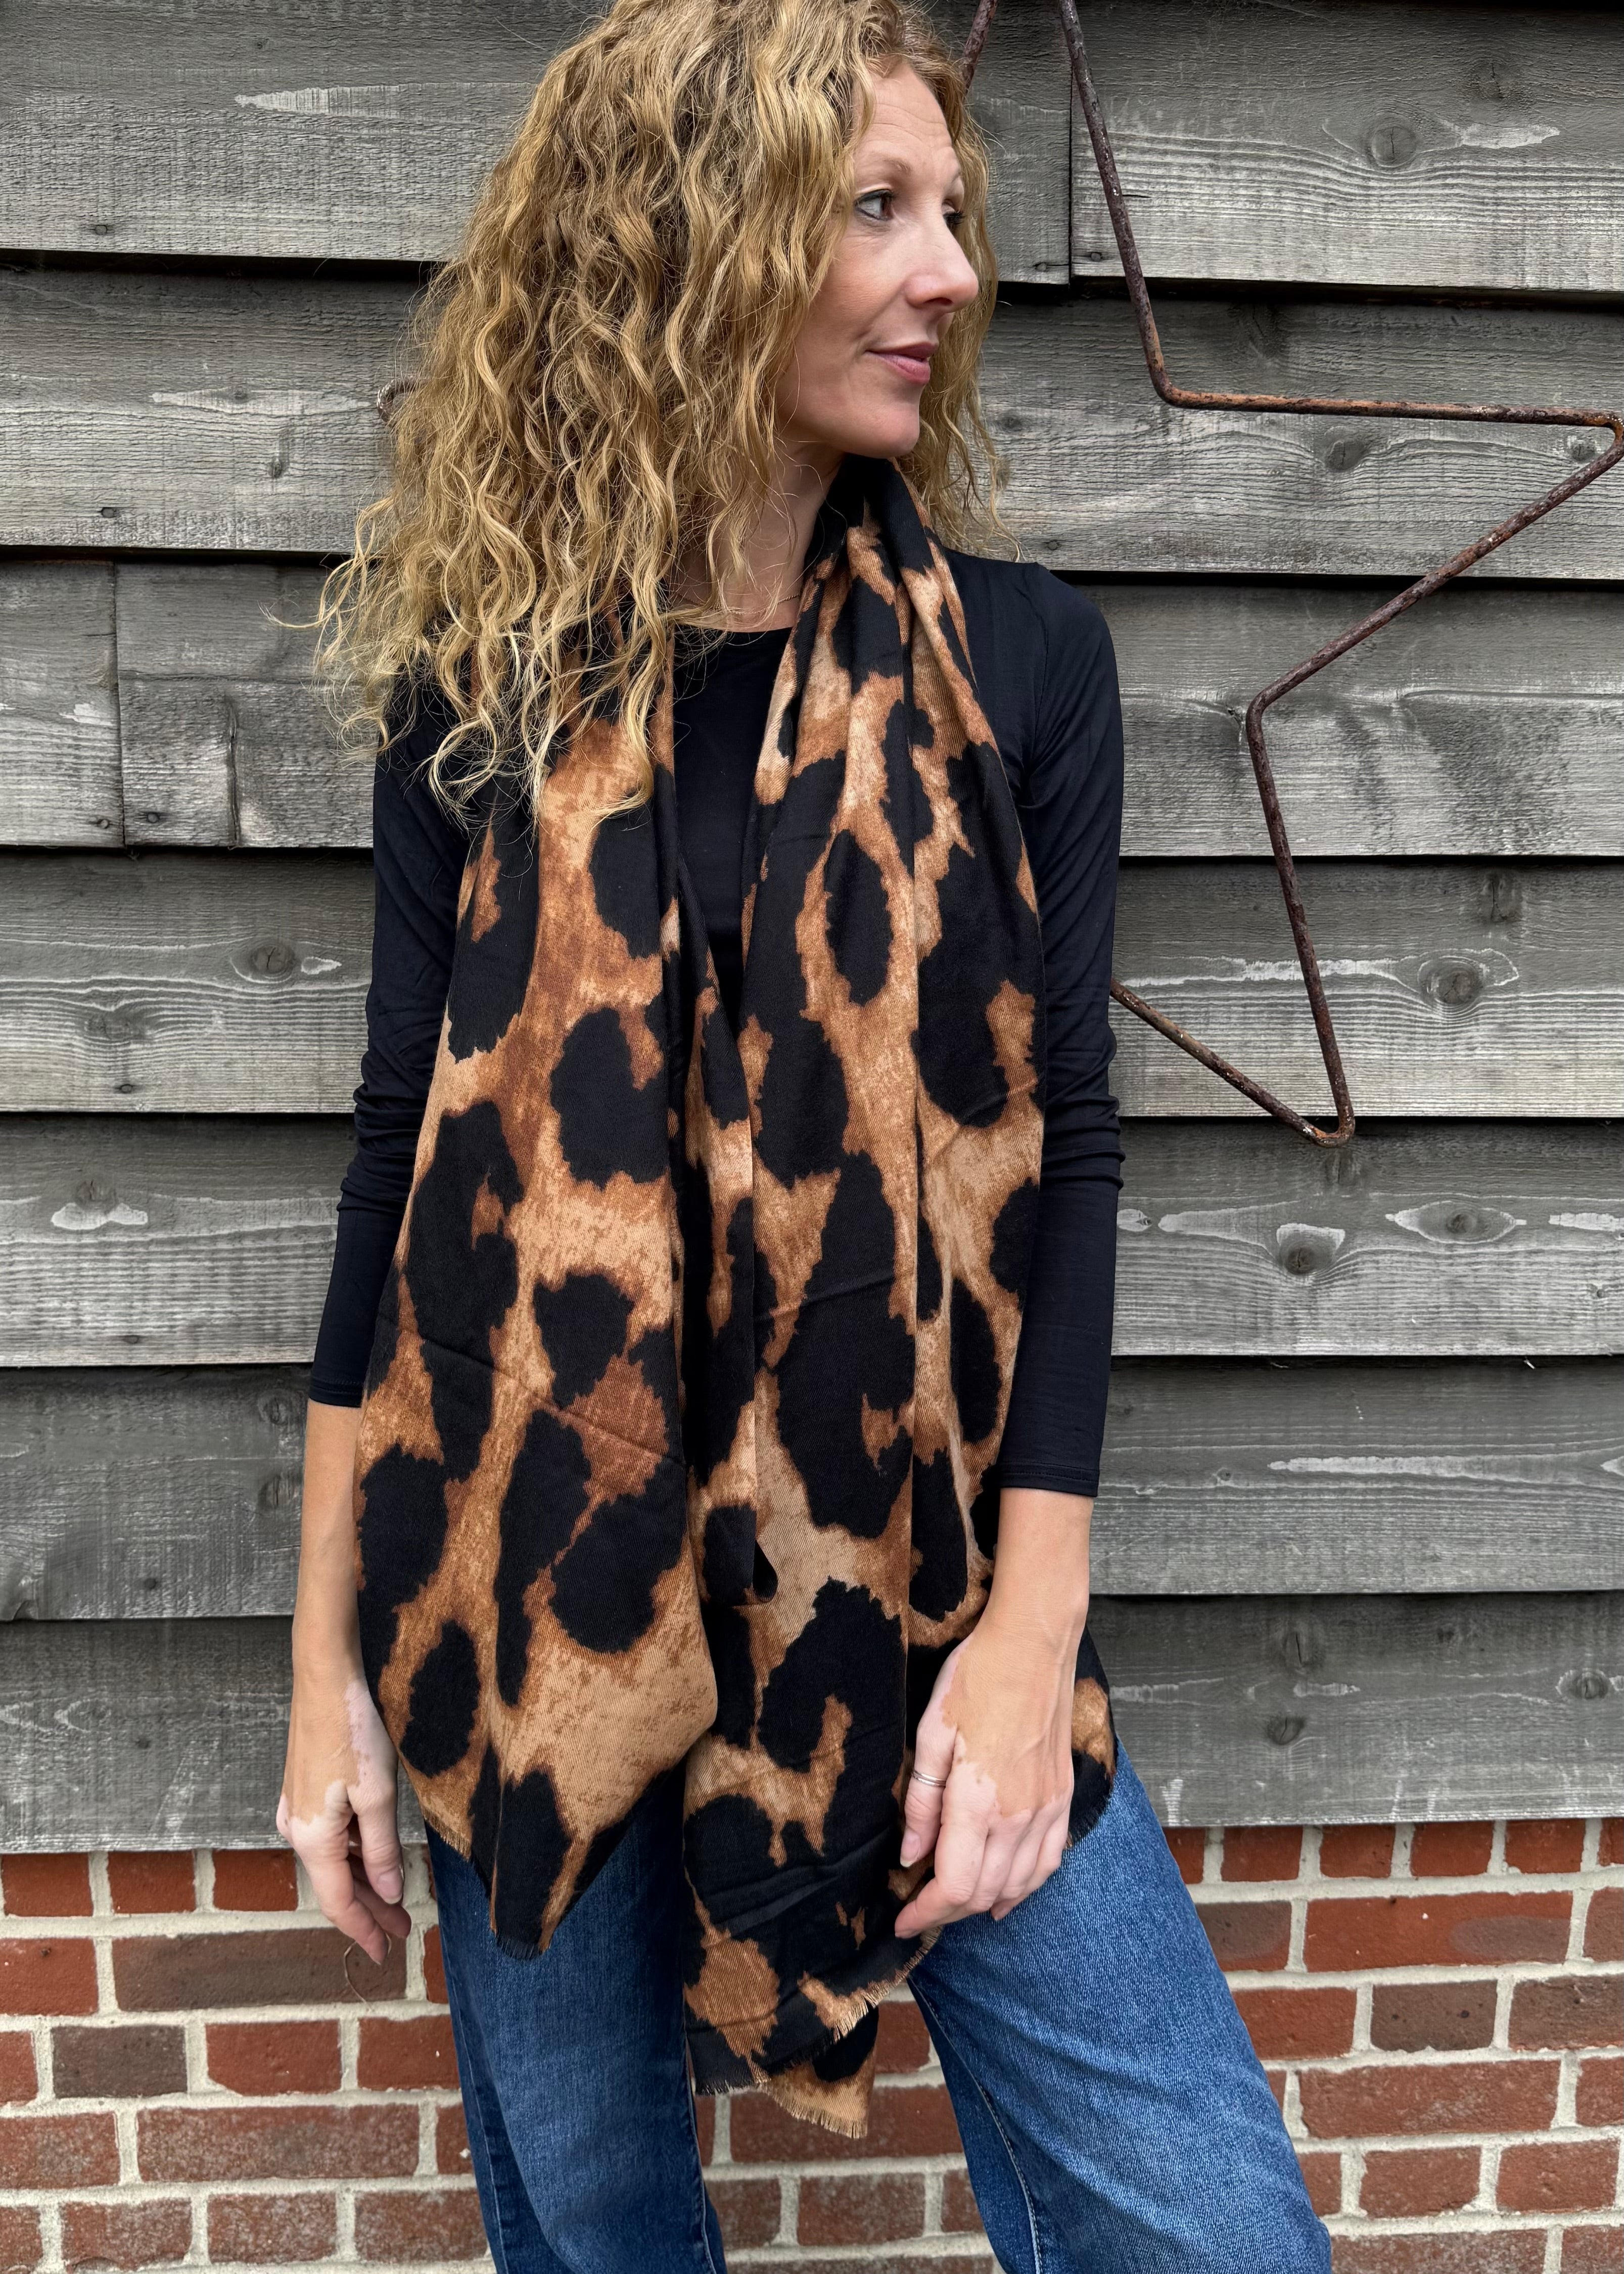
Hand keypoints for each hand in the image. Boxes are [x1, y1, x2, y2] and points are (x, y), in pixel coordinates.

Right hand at [278, 1648, 411, 1964]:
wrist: (325, 1674)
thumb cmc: (352, 1727)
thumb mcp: (377, 1793)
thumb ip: (382, 1848)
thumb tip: (390, 1894)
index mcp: (312, 1838)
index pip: (338, 1902)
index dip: (363, 1930)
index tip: (386, 1953)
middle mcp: (296, 1829)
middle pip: (335, 1884)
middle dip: (369, 1910)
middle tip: (402, 1932)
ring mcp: (297, 1808)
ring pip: (333, 1860)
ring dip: (364, 1881)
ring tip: (396, 1900)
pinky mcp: (304, 1788)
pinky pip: (330, 1836)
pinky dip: (354, 1853)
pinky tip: (376, 1857)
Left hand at [893, 1618, 1075, 1934]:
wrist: (1033, 1644)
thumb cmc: (977, 1678)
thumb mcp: (931, 1734)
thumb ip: (921, 1801)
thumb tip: (911, 1854)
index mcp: (978, 1801)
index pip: (954, 1884)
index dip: (926, 1912)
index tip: (903, 1920)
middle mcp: (1018, 1816)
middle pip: (984, 1891)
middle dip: (949, 1911)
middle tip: (920, 1911)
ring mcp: (1047, 1808)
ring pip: (1019, 1883)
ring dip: (985, 1903)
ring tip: (956, 1908)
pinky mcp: (1063, 1796)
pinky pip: (1050, 1860)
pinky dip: (1028, 1886)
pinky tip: (1009, 1894)